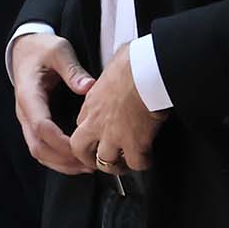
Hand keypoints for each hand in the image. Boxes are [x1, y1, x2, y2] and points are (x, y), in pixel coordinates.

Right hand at [8, 32, 95, 175]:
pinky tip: (77, 161)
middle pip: (38, 146)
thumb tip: (88, 87)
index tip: (82, 147)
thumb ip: (72, 69)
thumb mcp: (59, 51)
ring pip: (38, 152)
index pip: (41, 126)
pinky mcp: (33, 123)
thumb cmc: (42, 49)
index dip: (61, 141)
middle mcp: (24, 112)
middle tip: (90, 163)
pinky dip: (58, 159)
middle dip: (63, 159)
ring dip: (61, 163)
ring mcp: (27, 120)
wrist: (25, 49)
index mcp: (29, 95)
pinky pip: (42, 147)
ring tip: (87, 167)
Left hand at [70, 37, 165, 174]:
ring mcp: (114, 135)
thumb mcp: (113, 64)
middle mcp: (97, 122)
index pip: (81, 124)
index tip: (97, 135)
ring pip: (105, 162)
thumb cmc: (134, 61)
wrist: (147, 71)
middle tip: (100, 160)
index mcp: (91, 103)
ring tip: (126, 165)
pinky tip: (148, 159)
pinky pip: (135, 163)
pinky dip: (142, 164)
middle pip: (81, 149)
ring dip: (116, 165)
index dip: (89, 133)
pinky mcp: (134, 143)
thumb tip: (122, 64)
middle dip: (89, 158)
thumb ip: (112, 74)